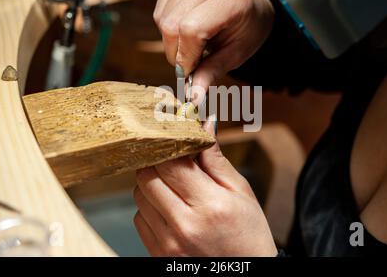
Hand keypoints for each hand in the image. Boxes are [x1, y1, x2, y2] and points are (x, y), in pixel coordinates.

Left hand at [133, 120, 277, 256]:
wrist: (245, 275)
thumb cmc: (248, 233)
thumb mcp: (240, 192)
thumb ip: (216, 159)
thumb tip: (204, 125)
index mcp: (209, 205)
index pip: (170, 162)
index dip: (169, 144)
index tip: (173, 138)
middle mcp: (183, 225)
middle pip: (147, 175)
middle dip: (157, 162)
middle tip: (174, 161)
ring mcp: (167, 243)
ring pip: (138, 195)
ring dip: (153, 184)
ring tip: (176, 188)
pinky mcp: (157, 254)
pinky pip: (138, 218)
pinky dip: (150, 207)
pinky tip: (171, 209)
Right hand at [154, 0, 274, 92]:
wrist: (251, 6)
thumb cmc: (247, 31)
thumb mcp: (236, 55)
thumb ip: (212, 72)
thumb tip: (193, 97)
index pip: (192, 30)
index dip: (186, 57)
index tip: (189, 74)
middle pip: (172, 25)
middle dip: (176, 53)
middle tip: (191, 63)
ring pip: (162, 20)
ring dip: (172, 42)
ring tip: (194, 44)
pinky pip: (160, 11)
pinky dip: (168, 29)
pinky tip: (186, 30)